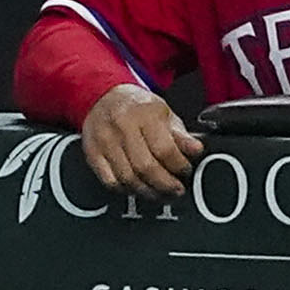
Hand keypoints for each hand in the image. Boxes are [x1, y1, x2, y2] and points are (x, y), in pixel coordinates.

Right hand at [81, 85, 202, 197]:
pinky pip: (111, 182)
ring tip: (161, 193)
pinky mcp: (93, 154)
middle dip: (166, 185)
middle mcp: (122, 127)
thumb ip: (182, 135)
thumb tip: (196, 151)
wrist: (104, 97)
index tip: (186, 171)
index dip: (179, 166)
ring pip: (128, 179)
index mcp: (145, 114)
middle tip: (176, 190)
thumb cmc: (138, 108)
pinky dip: (127, 190)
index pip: (165, 150)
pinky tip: (138, 188)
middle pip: (146, 168)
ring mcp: (105, 142)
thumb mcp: (166, 114)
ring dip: (148, 192)